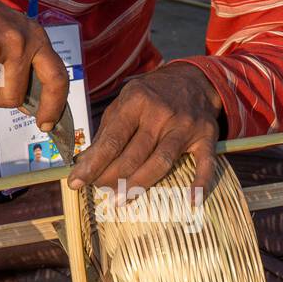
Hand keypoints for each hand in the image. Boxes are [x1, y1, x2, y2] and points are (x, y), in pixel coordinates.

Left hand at [69, 61, 222, 194]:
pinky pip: (205, 163)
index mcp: (136, 102)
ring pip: (161, 162)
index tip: (76, 182)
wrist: (193, 79)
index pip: (112, 140)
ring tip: (121, 200)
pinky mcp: (206, 136)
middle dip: (112, 177)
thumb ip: (106, 133)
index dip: (93, 164)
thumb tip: (85, 164)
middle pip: (133, 155)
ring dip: (139, 184)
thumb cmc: (151, 96)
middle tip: (100, 191)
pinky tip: (192, 201)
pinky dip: (201, 183)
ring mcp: (185, 126)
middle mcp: (161, 113)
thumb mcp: (124, 103)